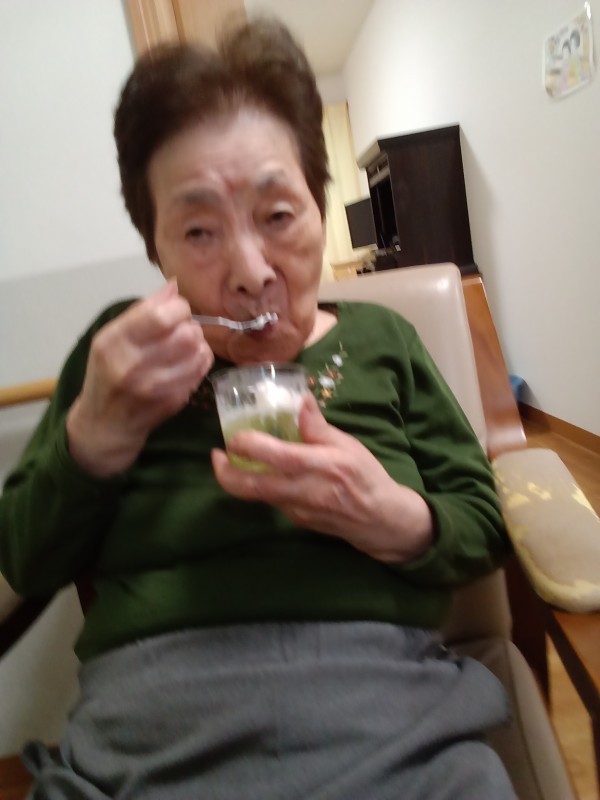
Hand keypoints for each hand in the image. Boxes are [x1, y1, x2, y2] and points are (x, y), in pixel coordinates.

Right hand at [67, 281, 213, 475]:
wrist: (105, 424)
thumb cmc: (106, 374)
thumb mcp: (111, 338)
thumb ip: (142, 310)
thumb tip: (174, 286)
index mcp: (114, 342)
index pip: (160, 315)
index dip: (178, 307)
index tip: (176, 311)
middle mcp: (134, 365)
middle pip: (185, 333)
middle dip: (190, 325)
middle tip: (181, 330)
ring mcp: (156, 386)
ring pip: (198, 351)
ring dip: (197, 343)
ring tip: (184, 346)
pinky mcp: (173, 400)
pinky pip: (201, 370)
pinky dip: (200, 360)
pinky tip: (187, 361)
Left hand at [211, 393, 433, 563]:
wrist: (379, 520)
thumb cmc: (366, 476)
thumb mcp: (348, 445)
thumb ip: (318, 426)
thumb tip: (300, 398)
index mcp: (318, 466)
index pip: (276, 457)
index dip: (249, 446)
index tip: (235, 435)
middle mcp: (303, 491)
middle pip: (252, 487)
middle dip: (225, 473)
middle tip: (216, 455)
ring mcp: (296, 510)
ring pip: (257, 496)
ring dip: (238, 479)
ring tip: (233, 459)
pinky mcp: (295, 520)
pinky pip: (271, 501)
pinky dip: (260, 487)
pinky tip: (262, 473)